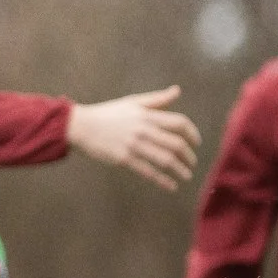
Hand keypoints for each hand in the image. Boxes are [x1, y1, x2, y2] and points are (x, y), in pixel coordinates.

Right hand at [66, 87, 201, 190]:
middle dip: (189, 156)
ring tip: (186, 176)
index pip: (179, 123)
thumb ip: (156, 99)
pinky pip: (149, 172)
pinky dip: (163, 180)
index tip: (196, 143)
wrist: (81, 126)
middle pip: (176, 144)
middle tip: (192, 163)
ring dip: (180, 170)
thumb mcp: (132, 102)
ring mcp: (134, 145)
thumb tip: (177, 90)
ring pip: (165, 160)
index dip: (192, 134)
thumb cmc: (107, 113)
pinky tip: (171, 186)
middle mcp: (143, 130)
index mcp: (147, 115)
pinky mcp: (124, 159)